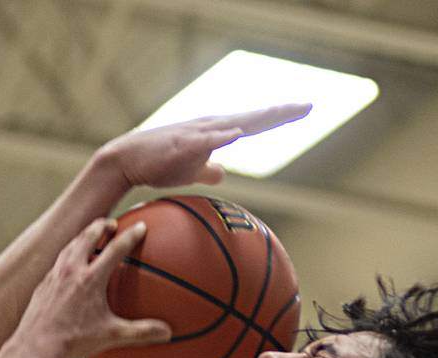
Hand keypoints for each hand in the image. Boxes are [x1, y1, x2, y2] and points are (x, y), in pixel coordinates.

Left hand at [17, 217, 171, 357]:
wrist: (36, 345)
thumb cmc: (74, 340)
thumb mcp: (112, 335)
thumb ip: (141, 332)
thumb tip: (167, 332)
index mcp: (91, 278)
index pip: (116, 249)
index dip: (130, 235)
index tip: (140, 226)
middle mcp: (72, 270)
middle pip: (88, 237)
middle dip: (101, 226)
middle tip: (111, 224)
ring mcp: (55, 275)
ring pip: (70, 246)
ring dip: (82, 236)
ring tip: (89, 235)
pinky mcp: (43, 284)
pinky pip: (57, 262)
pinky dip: (67, 255)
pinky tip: (68, 264)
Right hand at [97, 103, 311, 188]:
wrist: (128, 160)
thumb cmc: (160, 162)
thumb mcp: (192, 168)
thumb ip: (209, 168)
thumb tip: (223, 173)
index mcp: (218, 132)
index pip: (256, 122)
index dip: (280, 116)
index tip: (306, 110)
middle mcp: (213, 126)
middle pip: (253, 118)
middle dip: (280, 113)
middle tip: (309, 105)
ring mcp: (198, 133)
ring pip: (234, 124)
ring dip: (257, 119)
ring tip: (282, 114)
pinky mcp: (181, 143)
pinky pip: (205, 140)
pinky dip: (222, 136)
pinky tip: (237, 133)